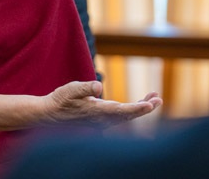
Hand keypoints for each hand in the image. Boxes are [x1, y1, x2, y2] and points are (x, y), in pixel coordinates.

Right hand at [44, 81, 162, 126]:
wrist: (50, 114)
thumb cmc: (60, 100)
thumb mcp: (71, 89)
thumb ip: (85, 87)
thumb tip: (99, 87)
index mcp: (97, 111)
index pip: (122, 111)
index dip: (138, 109)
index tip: (150, 105)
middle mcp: (102, 119)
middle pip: (129, 116)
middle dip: (145, 107)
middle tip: (158, 99)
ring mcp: (103, 122)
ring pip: (127, 117)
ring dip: (141, 107)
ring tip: (154, 97)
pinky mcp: (102, 120)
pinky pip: (122, 116)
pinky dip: (133, 109)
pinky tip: (140, 103)